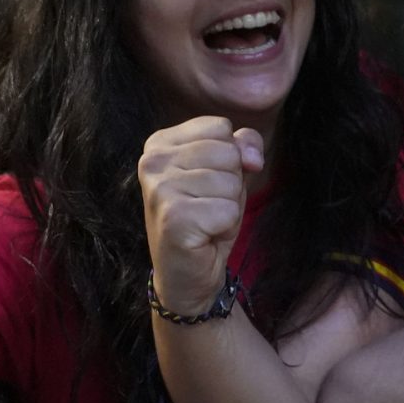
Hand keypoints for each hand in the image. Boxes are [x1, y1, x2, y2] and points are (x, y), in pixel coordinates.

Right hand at [138, 117, 262, 315]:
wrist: (187, 275)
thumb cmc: (206, 219)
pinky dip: (226, 226)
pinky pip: (229, 209)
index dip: (230, 158)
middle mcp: (152, 161)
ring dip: (229, 206)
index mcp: (160, 143)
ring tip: (206, 221)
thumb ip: (242, 146)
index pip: (220, 127)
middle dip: (231, 184)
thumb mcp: (227, 173)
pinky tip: (205, 235)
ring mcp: (159, 188)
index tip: (208, 184)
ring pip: (231, 181)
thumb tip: (251, 156)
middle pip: (228, 152)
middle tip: (208, 207)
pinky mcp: (173, 217)